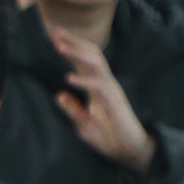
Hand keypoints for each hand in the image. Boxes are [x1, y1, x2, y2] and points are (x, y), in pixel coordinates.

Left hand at [44, 22, 156, 175]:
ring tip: (59, 47)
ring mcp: (111, 90)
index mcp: (97, 87)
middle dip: (73, 42)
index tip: (53, 37)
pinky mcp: (115, 101)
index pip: (83, 62)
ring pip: (95, 64)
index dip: (70, 49)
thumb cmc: (109, 138)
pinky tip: (68, 78)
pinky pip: (99, 86)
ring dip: (77, 54)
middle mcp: (105, 84)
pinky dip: (83, 81)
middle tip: (54, 31)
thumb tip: (58, 95)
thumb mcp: (84, 125)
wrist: (130, 151)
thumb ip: (73, 110)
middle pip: (90, 55)